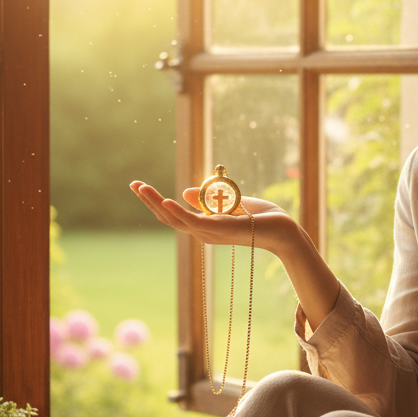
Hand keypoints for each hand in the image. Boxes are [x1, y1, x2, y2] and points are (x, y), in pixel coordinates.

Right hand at [130, 181, 295, 253]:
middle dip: (149, 201)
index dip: (155, 201)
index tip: (139, 186)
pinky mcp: (221, 229)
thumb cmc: (261, 218)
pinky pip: (195, 222)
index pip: (173, 215)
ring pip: (177, 219)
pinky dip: (180, 212)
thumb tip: (184, 191)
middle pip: (169, 217)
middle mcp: (204, 232)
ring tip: (142, 189)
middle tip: (133, 184)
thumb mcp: (230, 203)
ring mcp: (211, 233)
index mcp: (204, 226)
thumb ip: (208, 199)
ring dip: (157, 203)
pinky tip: (167, 200)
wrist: (284, 231)